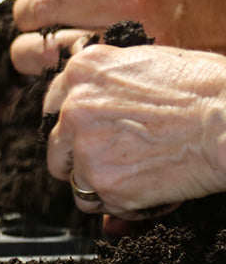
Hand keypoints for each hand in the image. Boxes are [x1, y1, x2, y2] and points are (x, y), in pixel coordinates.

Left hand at [11, 0, 225, 73]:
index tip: (32, 7)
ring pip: (50, 78)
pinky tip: (67, 69)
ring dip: (38, 65)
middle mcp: (129, 36)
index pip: (47, 4)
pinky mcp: (128, 94)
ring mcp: (128, 72)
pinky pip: (73, 95)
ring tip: (50, 49)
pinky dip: (58, 85)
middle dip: (25, 39)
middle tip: (36, 31)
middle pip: (39, 49)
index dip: (27, 6)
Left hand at [42, 43, 225, 216]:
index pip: (54, 103)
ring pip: (74, 179)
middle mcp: (74, 108)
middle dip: (78, 156)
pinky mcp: (105, 183)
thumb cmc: (207, 87)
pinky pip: (100, 203)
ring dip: (99, 182)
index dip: (72, 123)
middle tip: (113, 160)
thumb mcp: (147, 60)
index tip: (87, 132)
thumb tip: (97, 92)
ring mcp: (86, 148)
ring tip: (137, 176)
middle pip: (57, 145)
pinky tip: (148, 191)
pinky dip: (120, 203)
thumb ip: (111, 78)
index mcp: (83, 71)